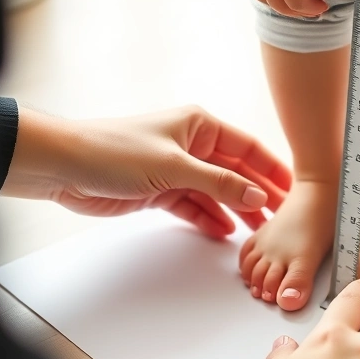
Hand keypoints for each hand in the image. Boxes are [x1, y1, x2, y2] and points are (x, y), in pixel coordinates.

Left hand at [1, 104, 291, 237]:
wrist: (64, 166)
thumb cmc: (114, 151)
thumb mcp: (175, 167)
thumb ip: (219, 184)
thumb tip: (257, 196)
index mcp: (200, 125)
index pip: (248, 148)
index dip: (272, 169)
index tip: (295, 190)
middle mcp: (192, 145)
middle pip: (236, 173)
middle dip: (258, 195)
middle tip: (283, 219)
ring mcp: (176, 169)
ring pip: (217, 193)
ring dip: (236, 211)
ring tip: (259, 233)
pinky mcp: (160, 191)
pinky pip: (194, 206)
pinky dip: (209, 219)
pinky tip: (224, 233)